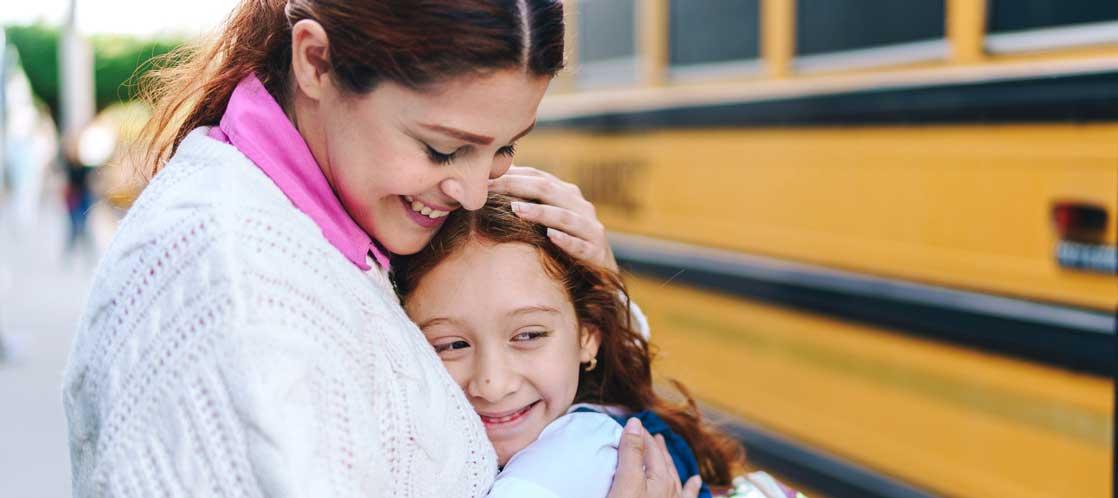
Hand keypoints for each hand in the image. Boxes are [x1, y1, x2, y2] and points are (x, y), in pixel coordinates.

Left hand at [488, 166, 618, 273]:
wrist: (601, 277)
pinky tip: (550, 236)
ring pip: (565, 216)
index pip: (537, 176)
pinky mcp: (597, 253)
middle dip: (517, 187)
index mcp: (567, 195)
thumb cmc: (566, 243)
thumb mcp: (548, 220)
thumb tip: (490, 182)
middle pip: (548, 190)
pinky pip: (581, 246)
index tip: (482, 178)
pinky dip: (566, 240)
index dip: (511, 175)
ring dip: (540, 212)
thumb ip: (526, 201)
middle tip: (490, 188)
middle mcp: (581, 207)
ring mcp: (591, 229)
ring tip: (516, 209)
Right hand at [606, 418, 702, 497]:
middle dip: (656, 447)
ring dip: (668, 462)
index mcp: (661, 478)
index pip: (651, 449)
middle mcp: (672, 490)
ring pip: (674, 477)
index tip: (632, 426)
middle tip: (653, 435)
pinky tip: (696, 481)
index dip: (641, 435)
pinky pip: (687, 496)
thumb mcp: (626, 481)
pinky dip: (691, 487)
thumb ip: (632, 452)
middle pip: (663, 462)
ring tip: (667, 452)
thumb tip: (635, 422)